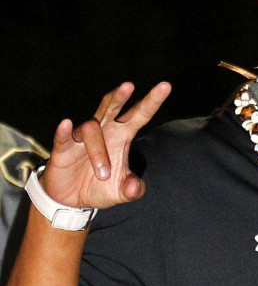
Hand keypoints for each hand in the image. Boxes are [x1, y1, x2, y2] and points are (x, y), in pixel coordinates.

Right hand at [40, 82, 169, 208]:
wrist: (72, 200)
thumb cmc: (101, 188)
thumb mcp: (121, 193)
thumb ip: (132, 190)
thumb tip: (134, 187)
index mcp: (122, 136)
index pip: (139, 115)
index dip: (152, 101)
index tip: (165, 86)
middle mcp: (104, 131)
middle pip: (112, 107)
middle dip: (120, 96)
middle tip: (129, 85)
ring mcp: (82, 138)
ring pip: (91, 129)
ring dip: (98, 151)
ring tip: (103, 175)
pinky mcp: (64, 147)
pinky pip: (65, 136)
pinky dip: (65, 130)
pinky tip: (67, 123)